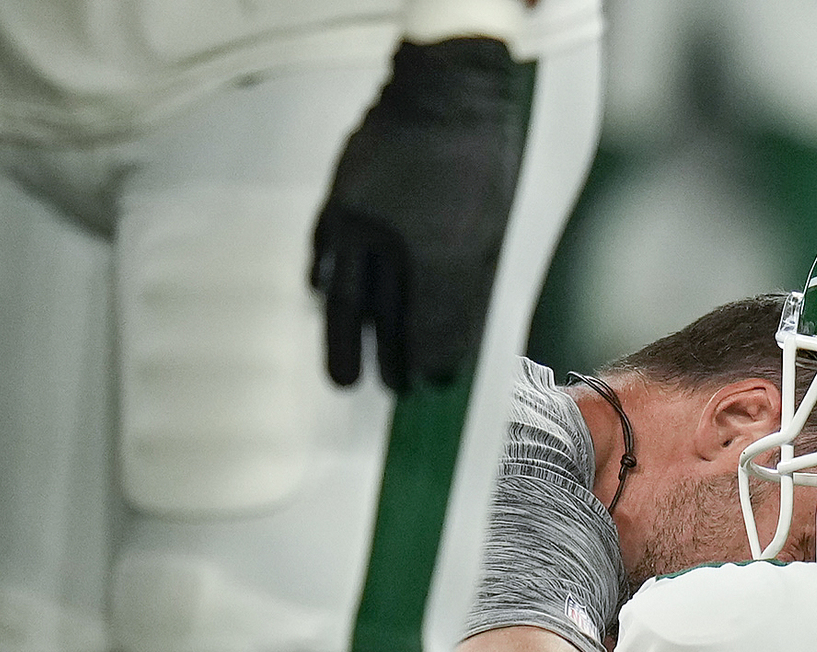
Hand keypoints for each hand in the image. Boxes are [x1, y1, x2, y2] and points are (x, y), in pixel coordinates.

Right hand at [311, 37, 523, 390]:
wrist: (446, 92)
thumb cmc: (482, 161)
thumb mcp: (493, 228)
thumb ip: (472, 285)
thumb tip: (458, 339)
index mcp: (444, 247)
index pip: (433, 321)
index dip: (432, 358)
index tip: (433, 383)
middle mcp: (396, 238)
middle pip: (384, 317)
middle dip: (386, 361)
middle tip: (390, 394)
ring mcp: (360, 217)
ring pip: (346, 294)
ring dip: (343, 339)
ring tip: (342, 377)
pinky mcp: (338, 197)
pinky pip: (323, 250)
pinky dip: (322, 280)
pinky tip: (323, 298)